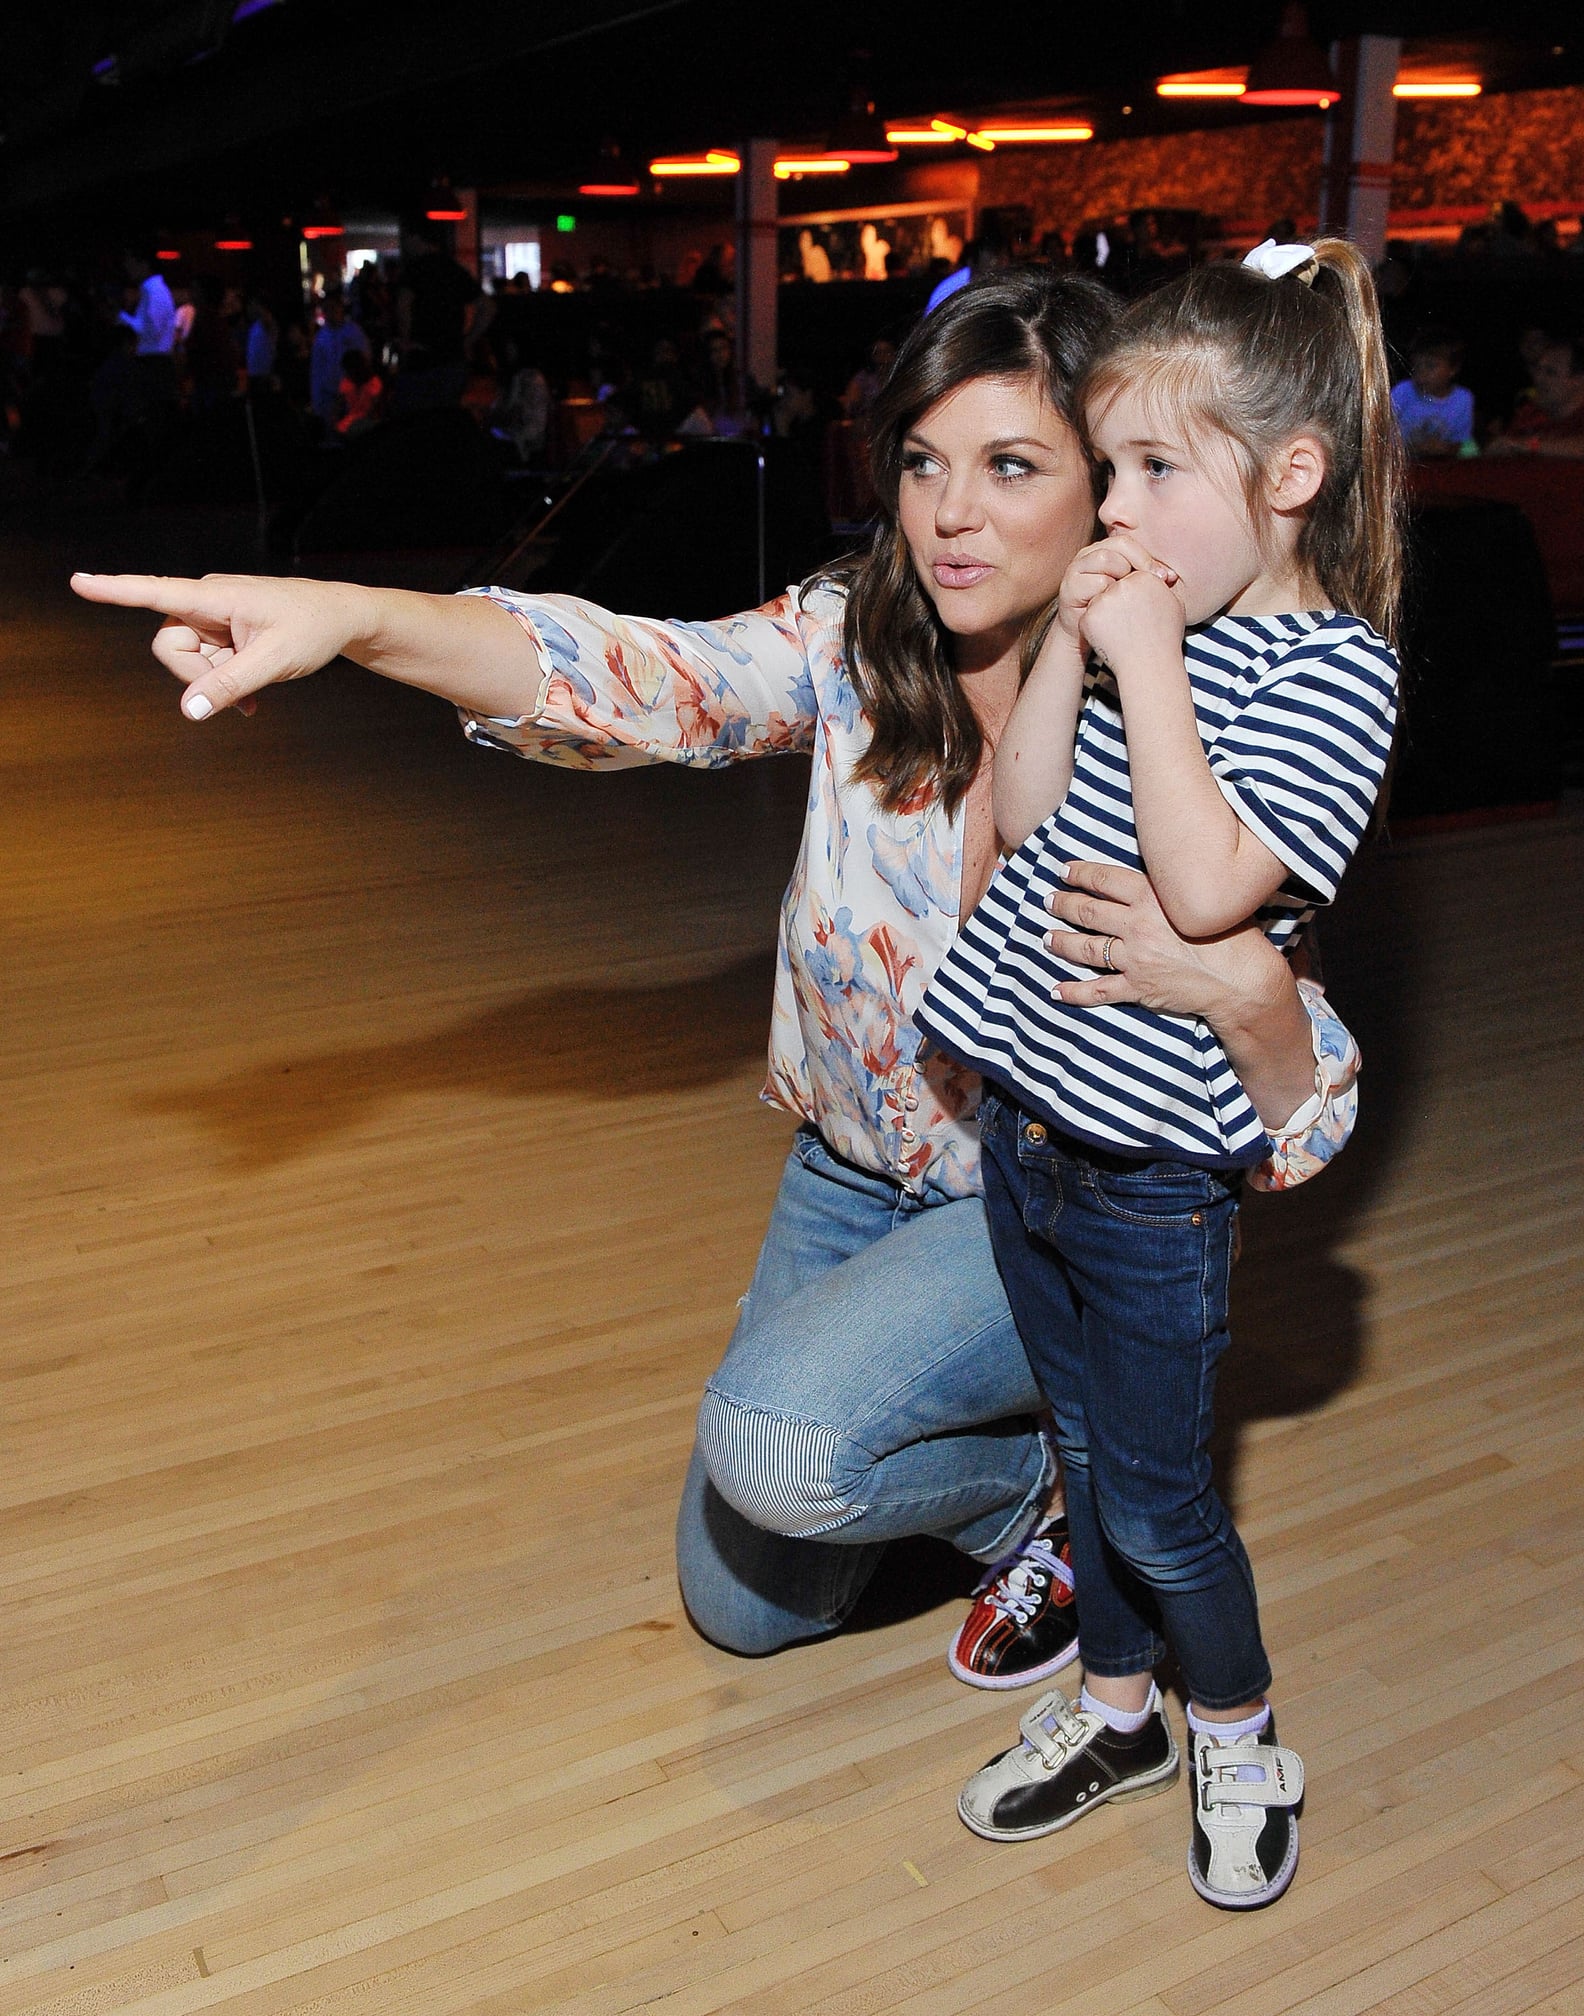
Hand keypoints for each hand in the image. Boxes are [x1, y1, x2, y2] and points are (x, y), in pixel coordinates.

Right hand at [70, 571, 377, 719]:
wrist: (342, 618)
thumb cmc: (312, 629)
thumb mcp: (274, 662)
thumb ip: (231, 686)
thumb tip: (189, 710)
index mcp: (216, 595)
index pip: (155, 591)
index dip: (115, 591)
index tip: (79, 582)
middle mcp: (206, 600)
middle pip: (168, 644)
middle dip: (193, 675)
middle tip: (237, 694)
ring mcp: (213, 616)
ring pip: (186, 658)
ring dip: (214, 681)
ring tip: (255, 694)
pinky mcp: (221, 630)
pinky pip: (205, 663)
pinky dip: (222, 682)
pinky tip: (250, 700)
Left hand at [1044, 858, 1268, 1016]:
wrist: (1242, 979)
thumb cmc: (1232, 935)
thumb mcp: (1197, 899)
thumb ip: (1170, 890)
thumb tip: (1154, 879)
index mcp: (1152, 897)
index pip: (1104, 880)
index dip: (1079, 874)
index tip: (1064, 871)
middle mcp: (1137, 926)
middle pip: (1087, 912)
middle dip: (1063, 904)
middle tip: (1048, 901)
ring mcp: (1134, 958)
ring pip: (1084, 948)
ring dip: (1061, 942)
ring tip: (1046, 938)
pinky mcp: (1137, 987)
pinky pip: (1097, 990)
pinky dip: (1074, 992)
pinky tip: (1057, 991)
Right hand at [1055, 533, 1175, 648]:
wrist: (1090, 638)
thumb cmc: (1116, 614)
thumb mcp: (1135, 593)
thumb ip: (1150, 580)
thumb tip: (1172, 576)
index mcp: (1105, 551)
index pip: (1129, 542)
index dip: (1147, 558)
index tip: (1166, 577)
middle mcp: (1089, 554)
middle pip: (1117, 545)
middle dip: (1139, 563)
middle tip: (1154, 583)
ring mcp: (1076, 569)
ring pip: (1105, 560)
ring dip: (1122, 578)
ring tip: (1128, 597)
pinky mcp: (1069, 588)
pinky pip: (1095, 582)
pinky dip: (1108, 594)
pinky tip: (1114, 608)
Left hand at [1079, 565, 1184, 674]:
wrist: (1150, 666)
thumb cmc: (1165, 637)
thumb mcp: (1174, 604)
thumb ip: (1164, 584)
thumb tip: (1162, 573)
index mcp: (1144, 578)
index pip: (1131, 577)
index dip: (1135, 595)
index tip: (1140, 611)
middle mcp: (1122, 586)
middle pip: (1114, 586)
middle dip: (1119, 601)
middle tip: (1130, 623)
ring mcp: (1103, 601)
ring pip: (1100, 600)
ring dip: (1107, 613)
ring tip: (1123, 631)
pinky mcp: (1089, 617)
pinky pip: (1090, 617)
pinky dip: (1096, 627)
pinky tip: (1111, 638)